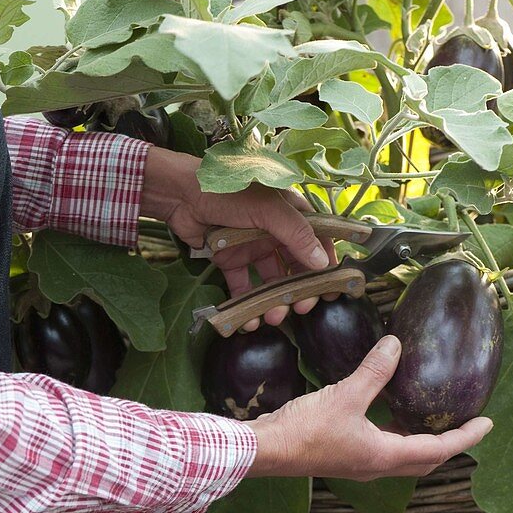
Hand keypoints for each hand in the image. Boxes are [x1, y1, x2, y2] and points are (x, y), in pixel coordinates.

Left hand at [141, 146, 337, 329]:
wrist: (180, 194)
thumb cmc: (228, 193)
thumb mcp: (267, 209)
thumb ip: (295, 234)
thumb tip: (321, 263)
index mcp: (289, 213)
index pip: (317, 239)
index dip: (326, 263)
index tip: (333, 288)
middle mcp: (274, 231)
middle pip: (295, 265)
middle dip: (300, 289)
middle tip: (301, 308)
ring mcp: (252, 246)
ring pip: (270, 279)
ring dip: (274, 300)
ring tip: (273, 318)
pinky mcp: (230, 259)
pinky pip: (243, 284)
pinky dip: (246, 302)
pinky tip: (248, 319)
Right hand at [245, 336, 493, 479]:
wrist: (268, 450)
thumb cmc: (305, 430)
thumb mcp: (345, 395)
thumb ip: (374, 371)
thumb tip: (396, 345)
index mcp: (385, 456)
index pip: (439, 449)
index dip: (466, 437)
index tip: (487, 424)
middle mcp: (377, 466)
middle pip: (425, 460)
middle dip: (449, 444)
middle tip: (467, 424)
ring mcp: (360, 463)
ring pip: (404, 457)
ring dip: (423, 441)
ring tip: (434, 417)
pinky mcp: (345, 456)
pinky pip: (384, 449)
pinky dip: (398, 435)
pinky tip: (390, 413)